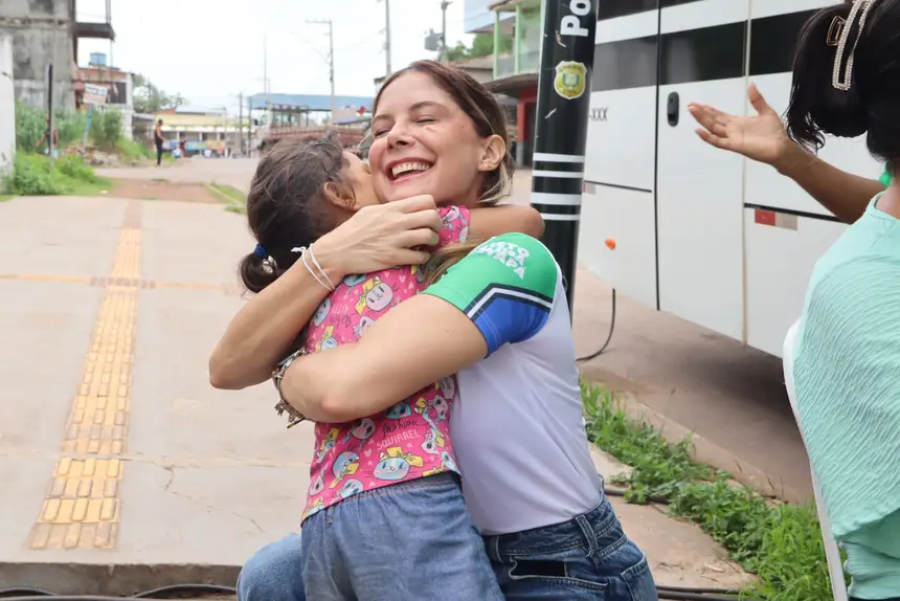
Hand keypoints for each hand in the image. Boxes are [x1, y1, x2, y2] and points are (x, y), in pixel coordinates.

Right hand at [313, 195, 442, 277]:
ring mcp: (396, 240)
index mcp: (392, 208)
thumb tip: (406, 209)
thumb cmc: (352, 231)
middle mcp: (397, 221)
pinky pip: (420, 256)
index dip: (432, 208)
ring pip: (429, 236)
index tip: (427, 216)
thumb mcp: (370, 212)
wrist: (337, 251)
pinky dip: (423, 257)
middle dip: (437, 224)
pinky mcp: (394, 257)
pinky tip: (418, 256)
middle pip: (432, 216)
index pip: (426, 200)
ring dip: (432, 241)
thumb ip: (390, 209)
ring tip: (427, 244)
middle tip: (432, 230)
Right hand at [688, 83, 793, 168]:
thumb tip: (751, 85)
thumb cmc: (775, 132)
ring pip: (712, 128)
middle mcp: (732, 129)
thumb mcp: (766, 111)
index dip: (708, 109)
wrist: (781, 147)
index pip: (718, 114)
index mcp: (737, 122)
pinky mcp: (734, 145)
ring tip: (692, 112)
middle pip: (712, 120)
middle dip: (701, 113)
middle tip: (690, 106)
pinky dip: (708, 137)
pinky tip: (699, 131)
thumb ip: (756, 99)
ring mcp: (731, 138)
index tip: (698, 104)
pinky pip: (718, 142)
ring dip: (702, 120)